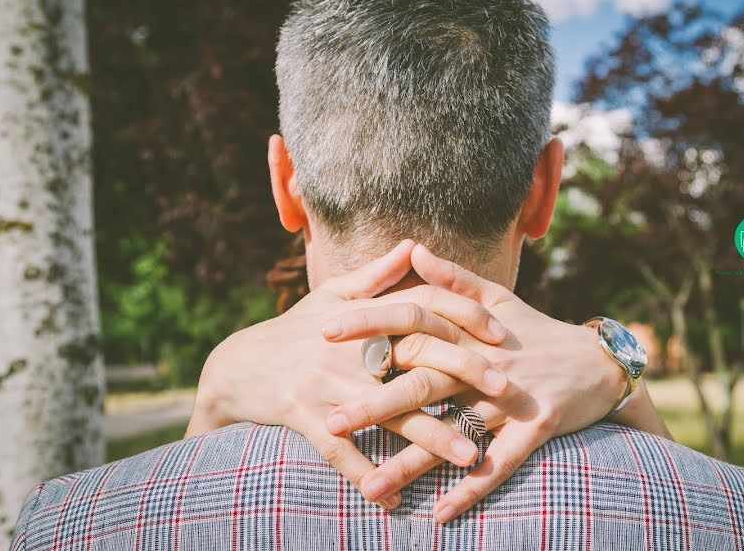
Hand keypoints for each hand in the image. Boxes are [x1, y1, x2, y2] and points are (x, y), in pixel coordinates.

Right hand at [186, 240, 510, 508]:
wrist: (237, 366)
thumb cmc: (294, 329)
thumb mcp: (332, 295)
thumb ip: (377, 275)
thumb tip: (414, 244)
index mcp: (362, 318)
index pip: (422, 309)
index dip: (464, 317)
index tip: (502, 335)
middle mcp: (349, 348)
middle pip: (415, 359)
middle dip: (463, 374)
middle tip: (506, 391)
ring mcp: (325, 382)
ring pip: (388, 412)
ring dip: (431, 437)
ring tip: (470, 458)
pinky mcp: (301, 414)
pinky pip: (338, 450)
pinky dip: (364, 473)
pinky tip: (392, 500)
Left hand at [324, 244, 630, 521]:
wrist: (598, 362)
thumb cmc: (536, 330)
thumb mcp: (498, 299)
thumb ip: (452, 279)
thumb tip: (412, 248)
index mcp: (470, 329)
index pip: (411, 320)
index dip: (368, 323)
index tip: (322, 330)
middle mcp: (485, 362)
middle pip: (422, 382)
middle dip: (374, 404)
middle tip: (331, 422)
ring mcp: (511, 398)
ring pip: (453, 431)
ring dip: (411, 463)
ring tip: (370, 489)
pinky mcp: (536, 428)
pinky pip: (500, 465)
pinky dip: (470, 490)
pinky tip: (437, 514)